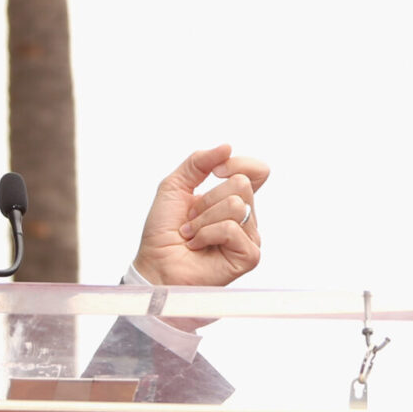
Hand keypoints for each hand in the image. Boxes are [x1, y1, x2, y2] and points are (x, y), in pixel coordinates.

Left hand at [130, 144, 266, 287]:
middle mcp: (246, 217)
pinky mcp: (249, 256)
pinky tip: (198, 246)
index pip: (257, 171)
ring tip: (192, 234)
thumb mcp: (175, 186)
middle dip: (207, 199)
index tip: (214, 172)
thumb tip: (227, 147)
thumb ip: (198, 162)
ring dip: (203, 219)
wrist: (155, 264)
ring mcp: (250, 237)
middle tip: (191, 219)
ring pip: (236, 206)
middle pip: (242, 184)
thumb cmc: (163, 232)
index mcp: (233, 199)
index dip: (238, 164)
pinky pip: (232, 229)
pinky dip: (207, 235)